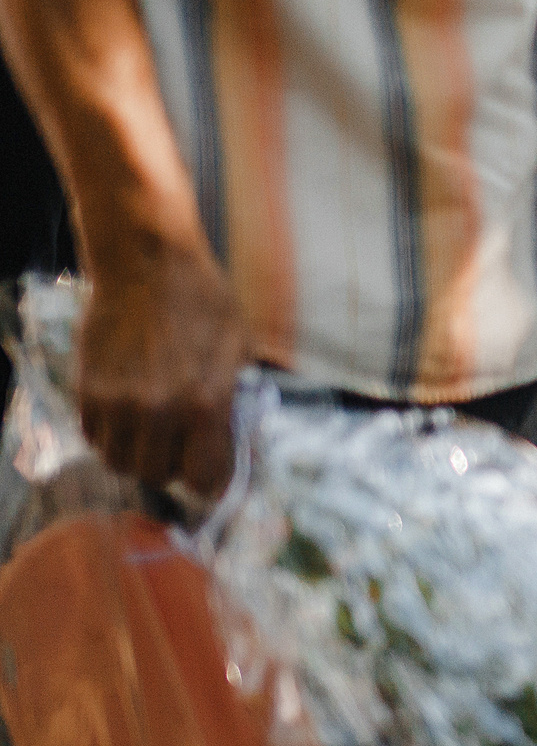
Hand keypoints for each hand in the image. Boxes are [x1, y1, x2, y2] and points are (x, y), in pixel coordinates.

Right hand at [79, 244, 245, 497]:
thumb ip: (237, 403)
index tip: (209, 472)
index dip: (208, 480)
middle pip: (155, 475)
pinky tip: (125, 414)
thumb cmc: (205, 303)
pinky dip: (109, 435)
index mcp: (205, 404)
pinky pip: (92, 436)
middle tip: (178, 445)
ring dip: (136, 454)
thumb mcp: (240, 352)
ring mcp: (117, 403)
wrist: (148, 265)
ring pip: (119, 461)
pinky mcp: (86, 389)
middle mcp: (158, 411)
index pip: (202, 479)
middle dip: (170, 466)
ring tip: (150, 432)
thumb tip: (241, 445)